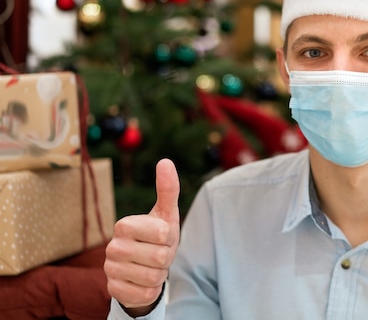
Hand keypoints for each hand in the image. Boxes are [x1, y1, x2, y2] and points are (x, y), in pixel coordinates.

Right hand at [104, 159, 180, 314]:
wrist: (142, 268)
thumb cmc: (157, 237)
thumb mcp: (166, 213)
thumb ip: (168, 189)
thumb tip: (165, 161)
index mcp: (124, 225)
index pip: (162, 233)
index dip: (170, 238)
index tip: (162, 237)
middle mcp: (112, 247)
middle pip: (160, 257)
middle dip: (166, 258)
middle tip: (159, 253)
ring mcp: (110, 270)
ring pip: (153, 278)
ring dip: (160, 274)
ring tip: (152, 266)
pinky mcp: (113, 290)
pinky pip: (145, 294)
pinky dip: (151, 290)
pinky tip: (143, 281)